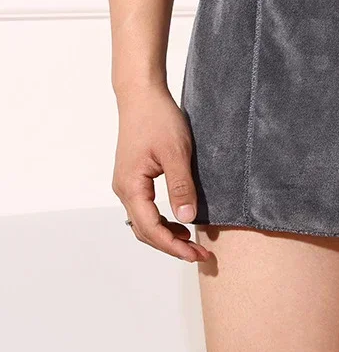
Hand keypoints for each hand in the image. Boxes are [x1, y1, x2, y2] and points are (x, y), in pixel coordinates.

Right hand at [112, 84, 209, 262]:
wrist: (142, 96)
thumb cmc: (158, 119)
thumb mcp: (176, 153)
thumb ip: (181, 186)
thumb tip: (187, 219)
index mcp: (131, 186)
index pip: (150, 228)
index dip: (173, 246)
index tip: (196, 254)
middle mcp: (124, 189)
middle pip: (144, 231)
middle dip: (172, 246)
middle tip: (200, 254)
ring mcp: (128, 184)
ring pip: (144, 222)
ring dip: (166, 236)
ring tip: (193, 243)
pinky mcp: (135, 178)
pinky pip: (146, 209)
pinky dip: (162, 221)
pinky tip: (181, 222)